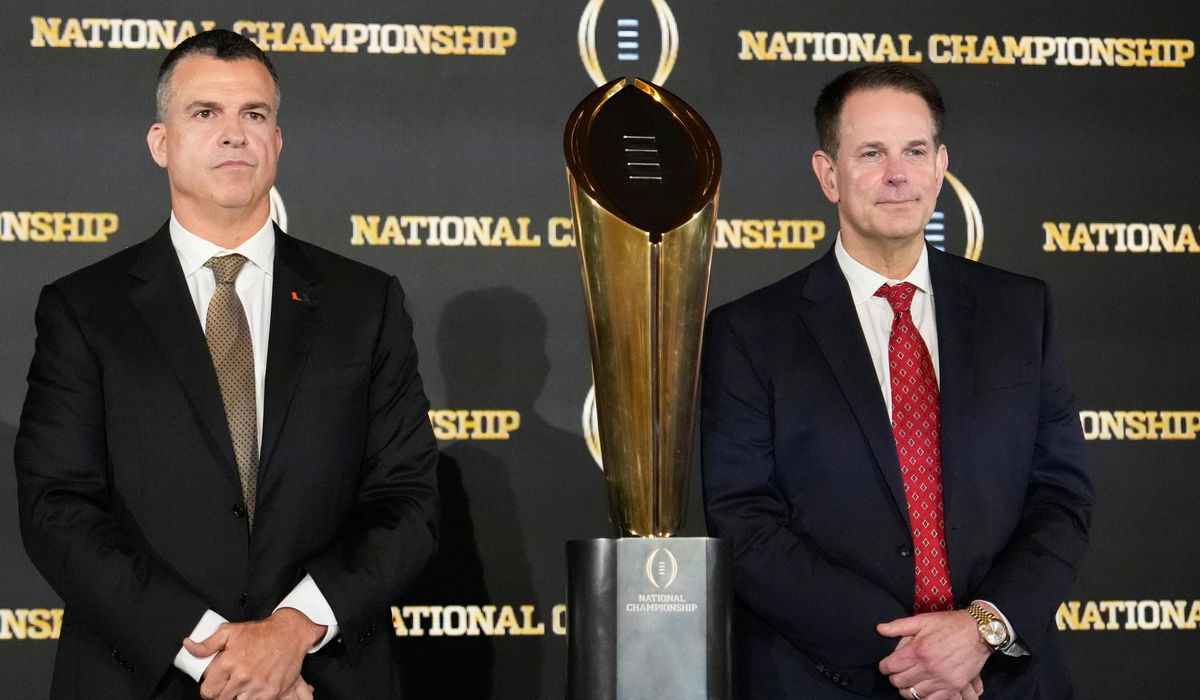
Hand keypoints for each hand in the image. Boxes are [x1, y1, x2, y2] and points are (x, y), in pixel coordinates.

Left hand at [186, 608, 325, 699]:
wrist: (289, 633)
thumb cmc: (260, 633)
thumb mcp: (230, 631)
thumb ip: (207, 644)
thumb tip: (188, 646)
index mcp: (228, 662)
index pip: (208, 691)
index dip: (209, 689)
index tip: (215, 685)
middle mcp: (242, 677)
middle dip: (222, 694)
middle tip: (229, 684)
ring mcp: (257, 687)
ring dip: (238, 697)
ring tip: (241, 687)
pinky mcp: (271, 693)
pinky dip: (252, 698)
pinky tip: (253, 688)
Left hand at [877, 611, 988, 699]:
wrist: (978, 633)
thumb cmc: (949, 625)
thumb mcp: (923, 620)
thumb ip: (899, 626)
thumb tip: (879, 629)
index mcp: (918, 650)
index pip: (891, 666)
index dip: (884, 667)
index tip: (886, 666)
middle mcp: (928, 667)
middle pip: (900, 682)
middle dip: (894, 678)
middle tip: (896, 674)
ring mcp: (942, 679)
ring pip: (914, 694)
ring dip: (907, 689)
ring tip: (908, 682)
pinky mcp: (954, 686)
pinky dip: (923, 697)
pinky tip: (921, 690)